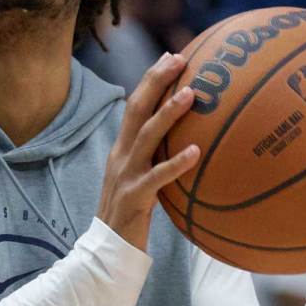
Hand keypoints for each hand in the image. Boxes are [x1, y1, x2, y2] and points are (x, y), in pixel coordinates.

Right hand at [97, 52, 200, 250]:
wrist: (107, 249)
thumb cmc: (131, 213)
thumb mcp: (142, 178)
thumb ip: (157, 158)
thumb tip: (191, 141)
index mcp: (122, 148)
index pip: (135, 105)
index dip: (152, 79)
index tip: (172, 56)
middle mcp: (121, 155)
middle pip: (137, 109)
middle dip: (156, 81)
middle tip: (180, 59)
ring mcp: (126, 175)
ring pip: (146, 136)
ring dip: (168, 113)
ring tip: (192, 94)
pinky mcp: (134, 197)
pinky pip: (158, 177)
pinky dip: (177, 163)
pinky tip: (197, 151)